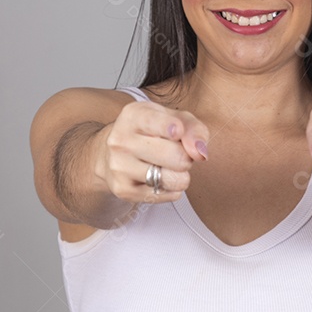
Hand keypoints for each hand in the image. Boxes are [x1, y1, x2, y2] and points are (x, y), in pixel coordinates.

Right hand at [95, 99, 209, 202]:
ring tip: (169, 167)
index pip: (155, 122)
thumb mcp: (175, 119)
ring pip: (173, 179)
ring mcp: (119, 166)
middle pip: (176, 156)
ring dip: (180, 175)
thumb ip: (194, 129)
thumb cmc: (152, 132)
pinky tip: (159, 178)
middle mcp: (121, 140)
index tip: (177, 131)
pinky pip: (168, 195)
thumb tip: (200, 153)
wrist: (111, 154)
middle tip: (177, 154)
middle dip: (186, 157)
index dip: (173, 129)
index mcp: (134, 115)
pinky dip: (172, 189)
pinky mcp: (123, 190)